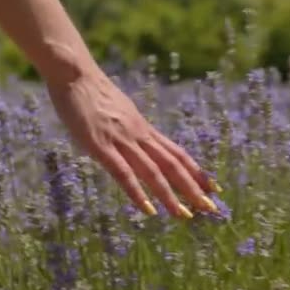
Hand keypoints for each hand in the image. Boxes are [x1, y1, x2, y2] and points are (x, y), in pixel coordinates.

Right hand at [45, 65, 220, 218]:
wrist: (75, 73)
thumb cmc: (93, 93)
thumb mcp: (121, 114)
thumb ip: (131, 132)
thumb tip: (139, 145)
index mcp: (144, 129)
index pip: (177, 154)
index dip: (197, 172)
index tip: (213, 188)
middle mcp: (140, 135)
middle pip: (173, 165)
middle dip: (193, 188)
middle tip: (211, 209)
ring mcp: (122, 140)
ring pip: (153, 172)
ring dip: (170, 196)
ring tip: (185, 215)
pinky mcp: (101, 146)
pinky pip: (123, 173)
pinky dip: (137, 193)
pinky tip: (149, 210)